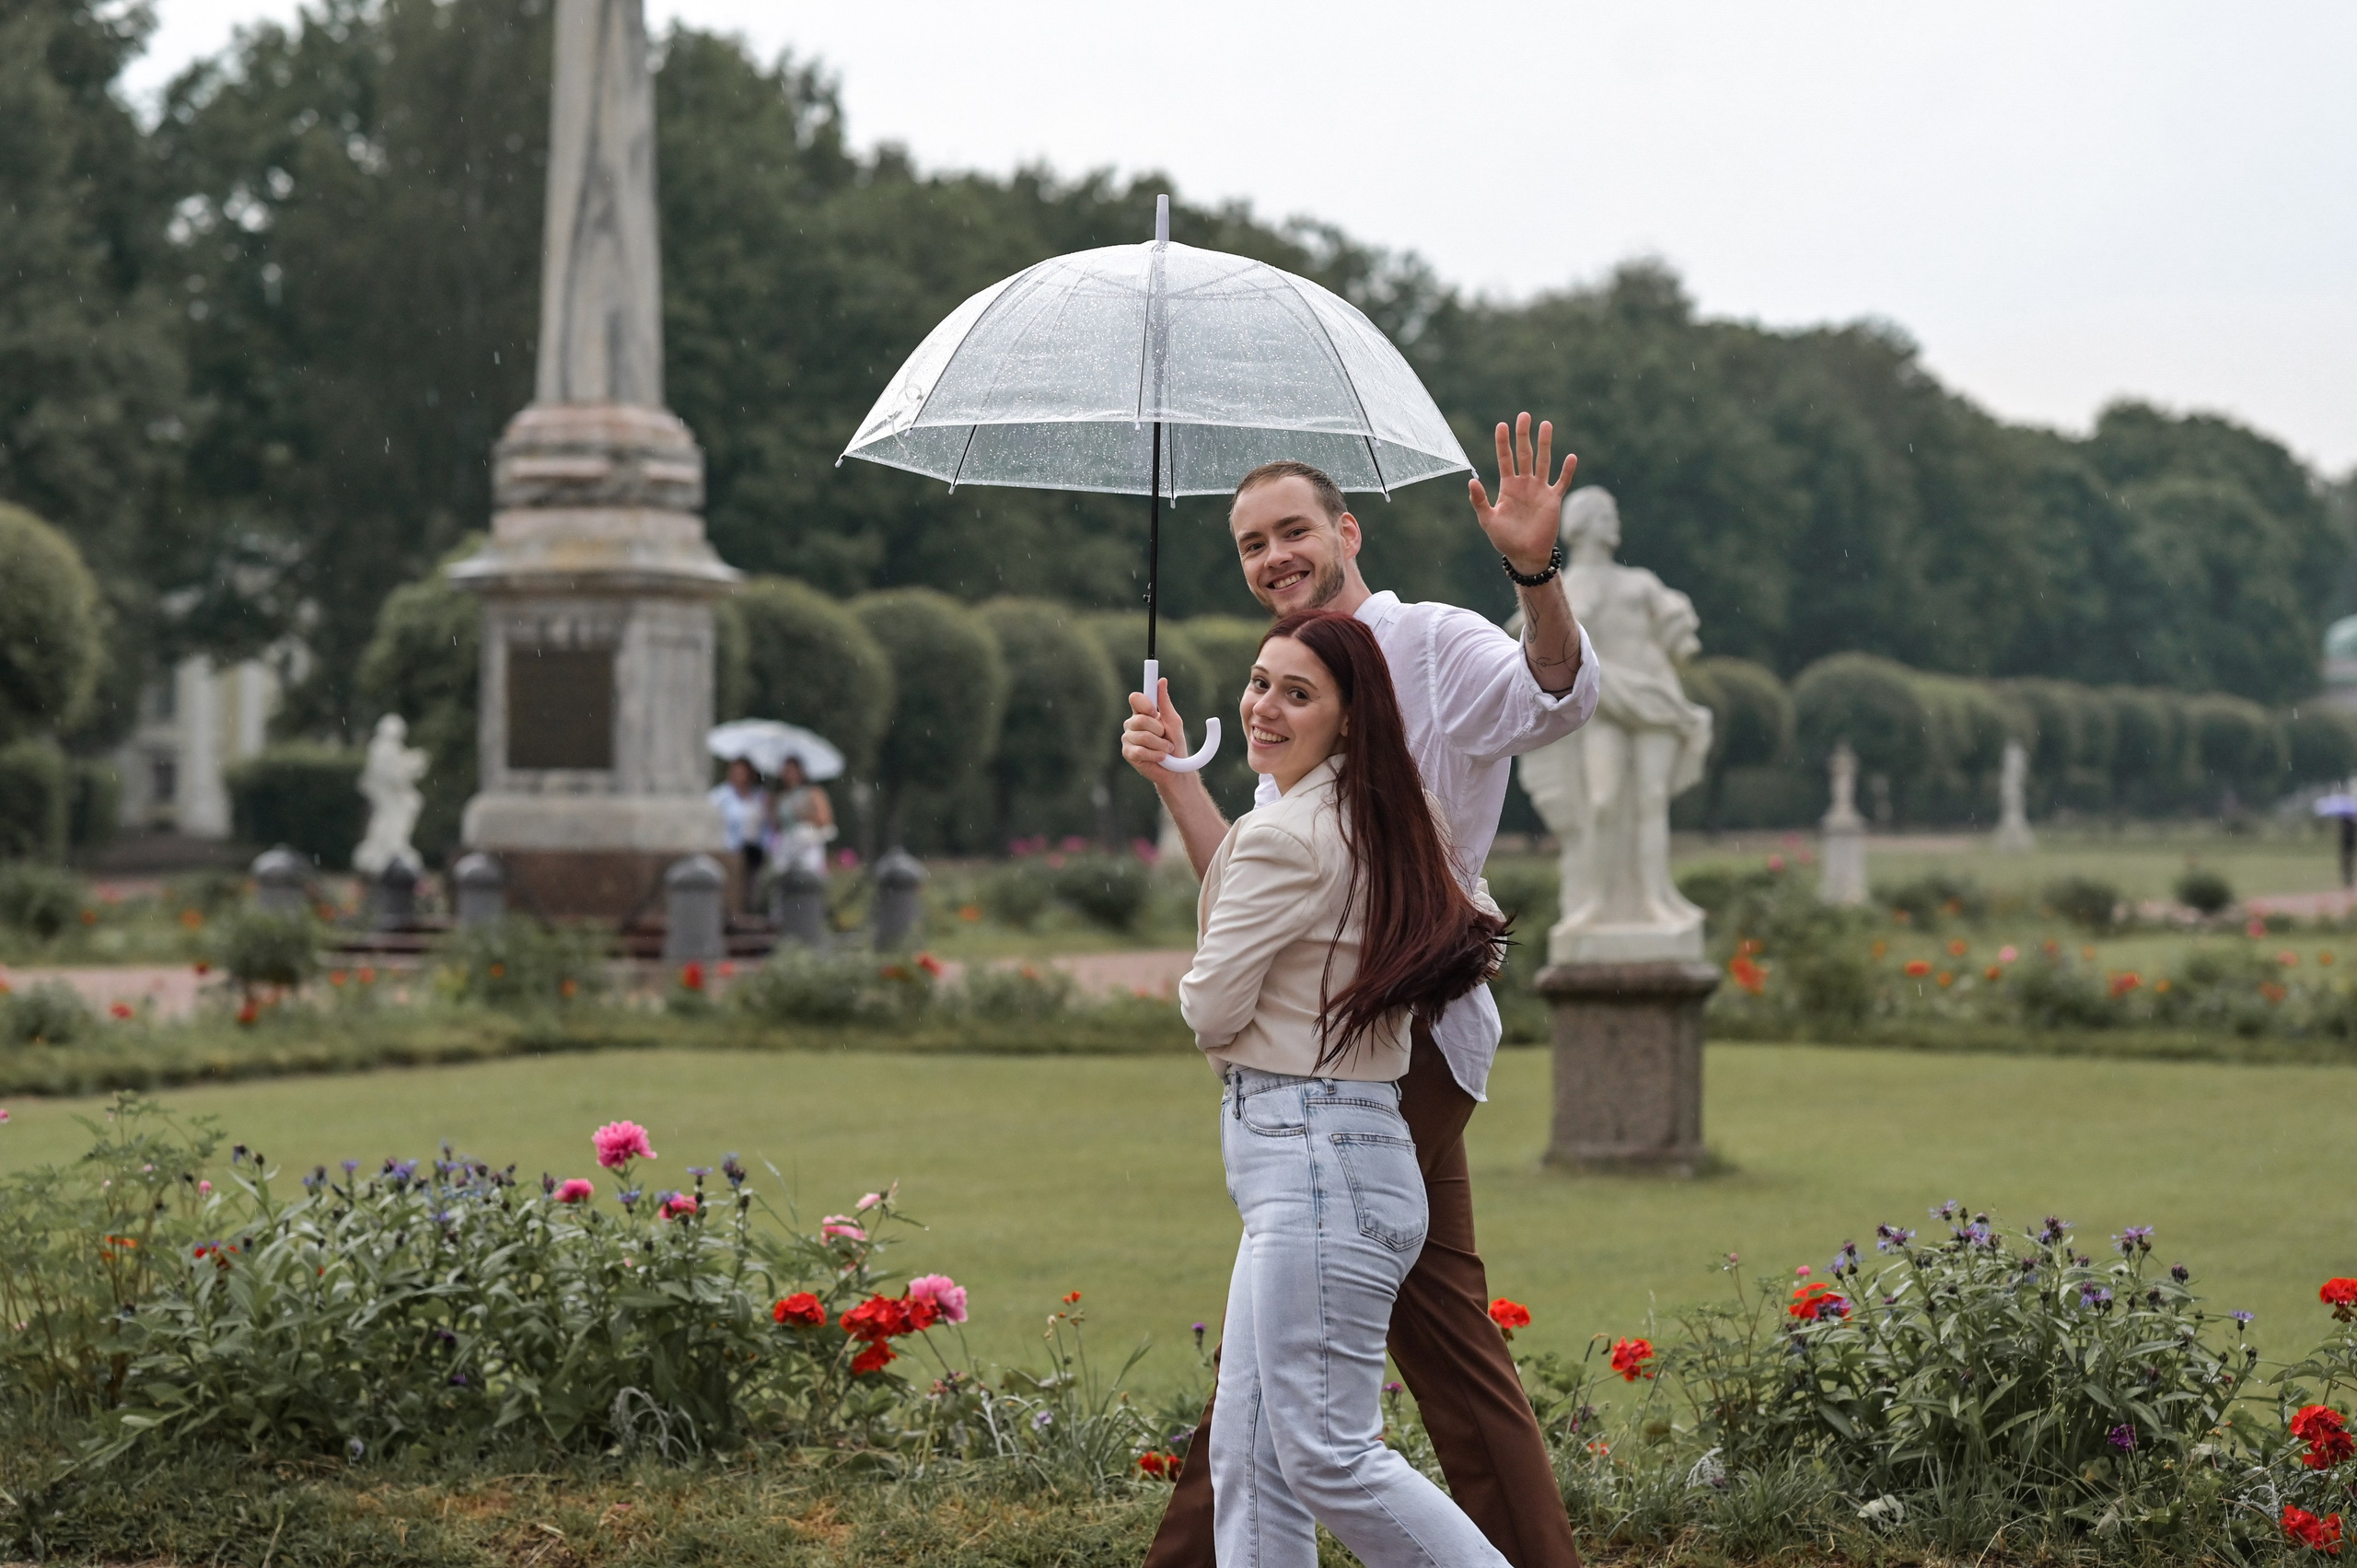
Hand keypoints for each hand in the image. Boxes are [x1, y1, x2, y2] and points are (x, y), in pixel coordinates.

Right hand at [1121, 679, 1186, 778]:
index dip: (1144, 704)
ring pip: (1143, 736)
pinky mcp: (1128, 753)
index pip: (1135, 699)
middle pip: (1140, 719)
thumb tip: (1162, 681)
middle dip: (1158, 730)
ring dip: (1160, 745)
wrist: (1176, 769)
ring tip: (1165, 750)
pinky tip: (1160, 758)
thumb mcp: (1173, 721)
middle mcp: (1132, 724)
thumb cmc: (1175, 744)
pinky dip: (1155, 755)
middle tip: (1164, 736)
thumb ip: (1165, 703)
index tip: (1153, 710)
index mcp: (1142, 713)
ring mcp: (1128, 739)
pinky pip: (1140, 751)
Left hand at [1468, 412, 1578, 575]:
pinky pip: (1561, 482)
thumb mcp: (1487, 519)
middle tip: (1524, 415)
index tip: (1502, 425)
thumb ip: (1479, 501)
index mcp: (1508, 486)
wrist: (1525, 554)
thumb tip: (1471, 481)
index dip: (1503, 442)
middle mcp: (1524, 484)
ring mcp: (1540, 490)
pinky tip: (1571, 457)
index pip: (1505, 458)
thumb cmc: (1504, 539)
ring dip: (1545, 444)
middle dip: (1524, 435)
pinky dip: (1567, 471)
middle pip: (1525, 454)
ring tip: (1546, 424)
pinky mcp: (1553, 500)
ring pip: (1543, 461)